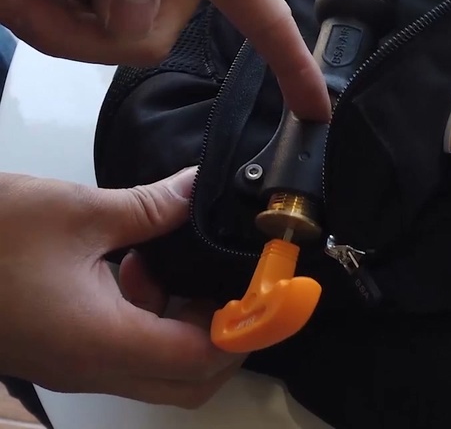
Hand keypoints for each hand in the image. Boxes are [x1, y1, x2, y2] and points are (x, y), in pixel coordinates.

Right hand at [0, 167, 244, 407]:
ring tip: (170, 262)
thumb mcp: (78, 212)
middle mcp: (92, 369)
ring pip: (159, 370)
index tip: (271, 284)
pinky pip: (125, 353)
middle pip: (190, 380)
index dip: (249, 324)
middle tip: (235, 279)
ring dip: (184, 324)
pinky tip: (133, 266)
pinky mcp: (59, 355)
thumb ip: (153, 208)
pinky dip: (148, 319)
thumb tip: (202, 190)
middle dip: (227, 333)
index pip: (207, 358)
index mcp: (103, 342)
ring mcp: (73, 368)